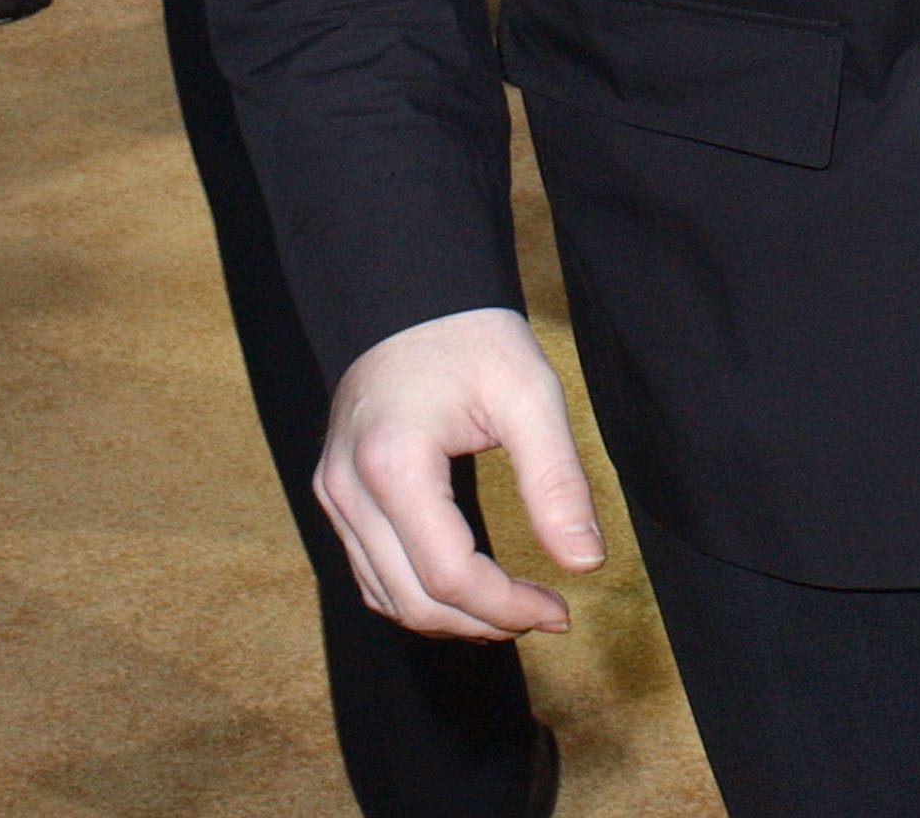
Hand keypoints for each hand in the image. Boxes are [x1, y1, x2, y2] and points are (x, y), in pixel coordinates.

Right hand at [316, 308, 603, 639]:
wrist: (413, 296)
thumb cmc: (473, 338)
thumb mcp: (529, 395)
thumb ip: (557, 480)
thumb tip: (585, 561)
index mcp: (393, 462)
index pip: (448, 575)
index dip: (507, 607)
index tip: (560, 610)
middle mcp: (348, 488)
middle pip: (414, 598)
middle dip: (483, 622)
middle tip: (544, 614)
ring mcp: (333, 493)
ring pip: (385, 596)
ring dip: (450, 617)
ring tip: (512, 609)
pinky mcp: (335, 494)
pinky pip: (371, 571)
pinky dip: (417, 593)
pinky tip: (465, 589)